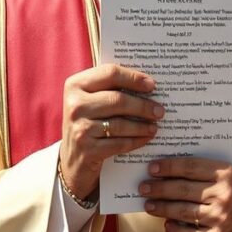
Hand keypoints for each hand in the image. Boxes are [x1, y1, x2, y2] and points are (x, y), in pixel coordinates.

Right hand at [59, 64, 160, 199]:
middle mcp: (74, 105)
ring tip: (155, 126)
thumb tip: (148, 84)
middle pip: (117, 99)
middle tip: (160, 111)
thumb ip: (110, 88)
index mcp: (75, 85)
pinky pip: (119, 143)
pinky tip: (147, 138)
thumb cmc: (88, 122)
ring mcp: (79, 128)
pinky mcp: (87, 150)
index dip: (133, 78)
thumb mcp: (91, 101)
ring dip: (142, 126)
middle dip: (142, 105)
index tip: (152, 85)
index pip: (110, 73)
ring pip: (120, 123)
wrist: (72, 158)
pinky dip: (136, 141)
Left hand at [140, 157, 231, 231]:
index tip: (153, 168)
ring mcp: (220, 218)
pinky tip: (167, 223)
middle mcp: (223, 195)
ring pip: (182, 211)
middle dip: (159, 188)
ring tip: (149, 204)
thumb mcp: (231, 177)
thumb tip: (172, 168)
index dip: (169, 167)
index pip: (190, 167)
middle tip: (144, 186)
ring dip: (162, 208)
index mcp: (226, 175)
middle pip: (182, 189)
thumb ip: (206, 171)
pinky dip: (175, 228)